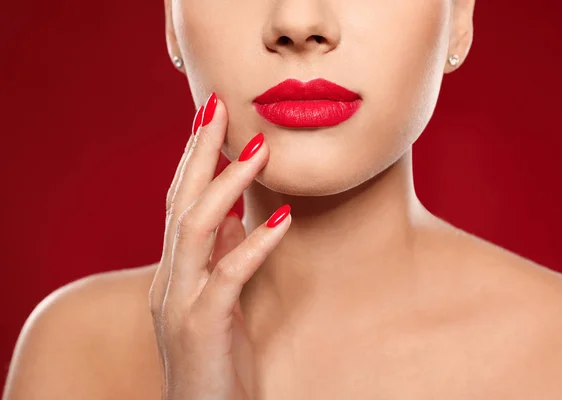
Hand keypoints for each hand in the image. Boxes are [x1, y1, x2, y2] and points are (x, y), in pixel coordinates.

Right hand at [149, 93, 291, 399]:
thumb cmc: (217, 356)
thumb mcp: (219, 298)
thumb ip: (221, 256)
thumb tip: (238, 215)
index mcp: (175, 269)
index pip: (179, 201)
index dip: (194, 157)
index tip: (213, 117)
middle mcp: (169, 278)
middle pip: (179, 202)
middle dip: (199, 152)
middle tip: (220, 108)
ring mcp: (179, 302)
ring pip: (194, 229)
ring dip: (225, 184)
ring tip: (257, 151)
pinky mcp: (201, 326)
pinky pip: (228, 276)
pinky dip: (255, 244)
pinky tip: (282, 219)